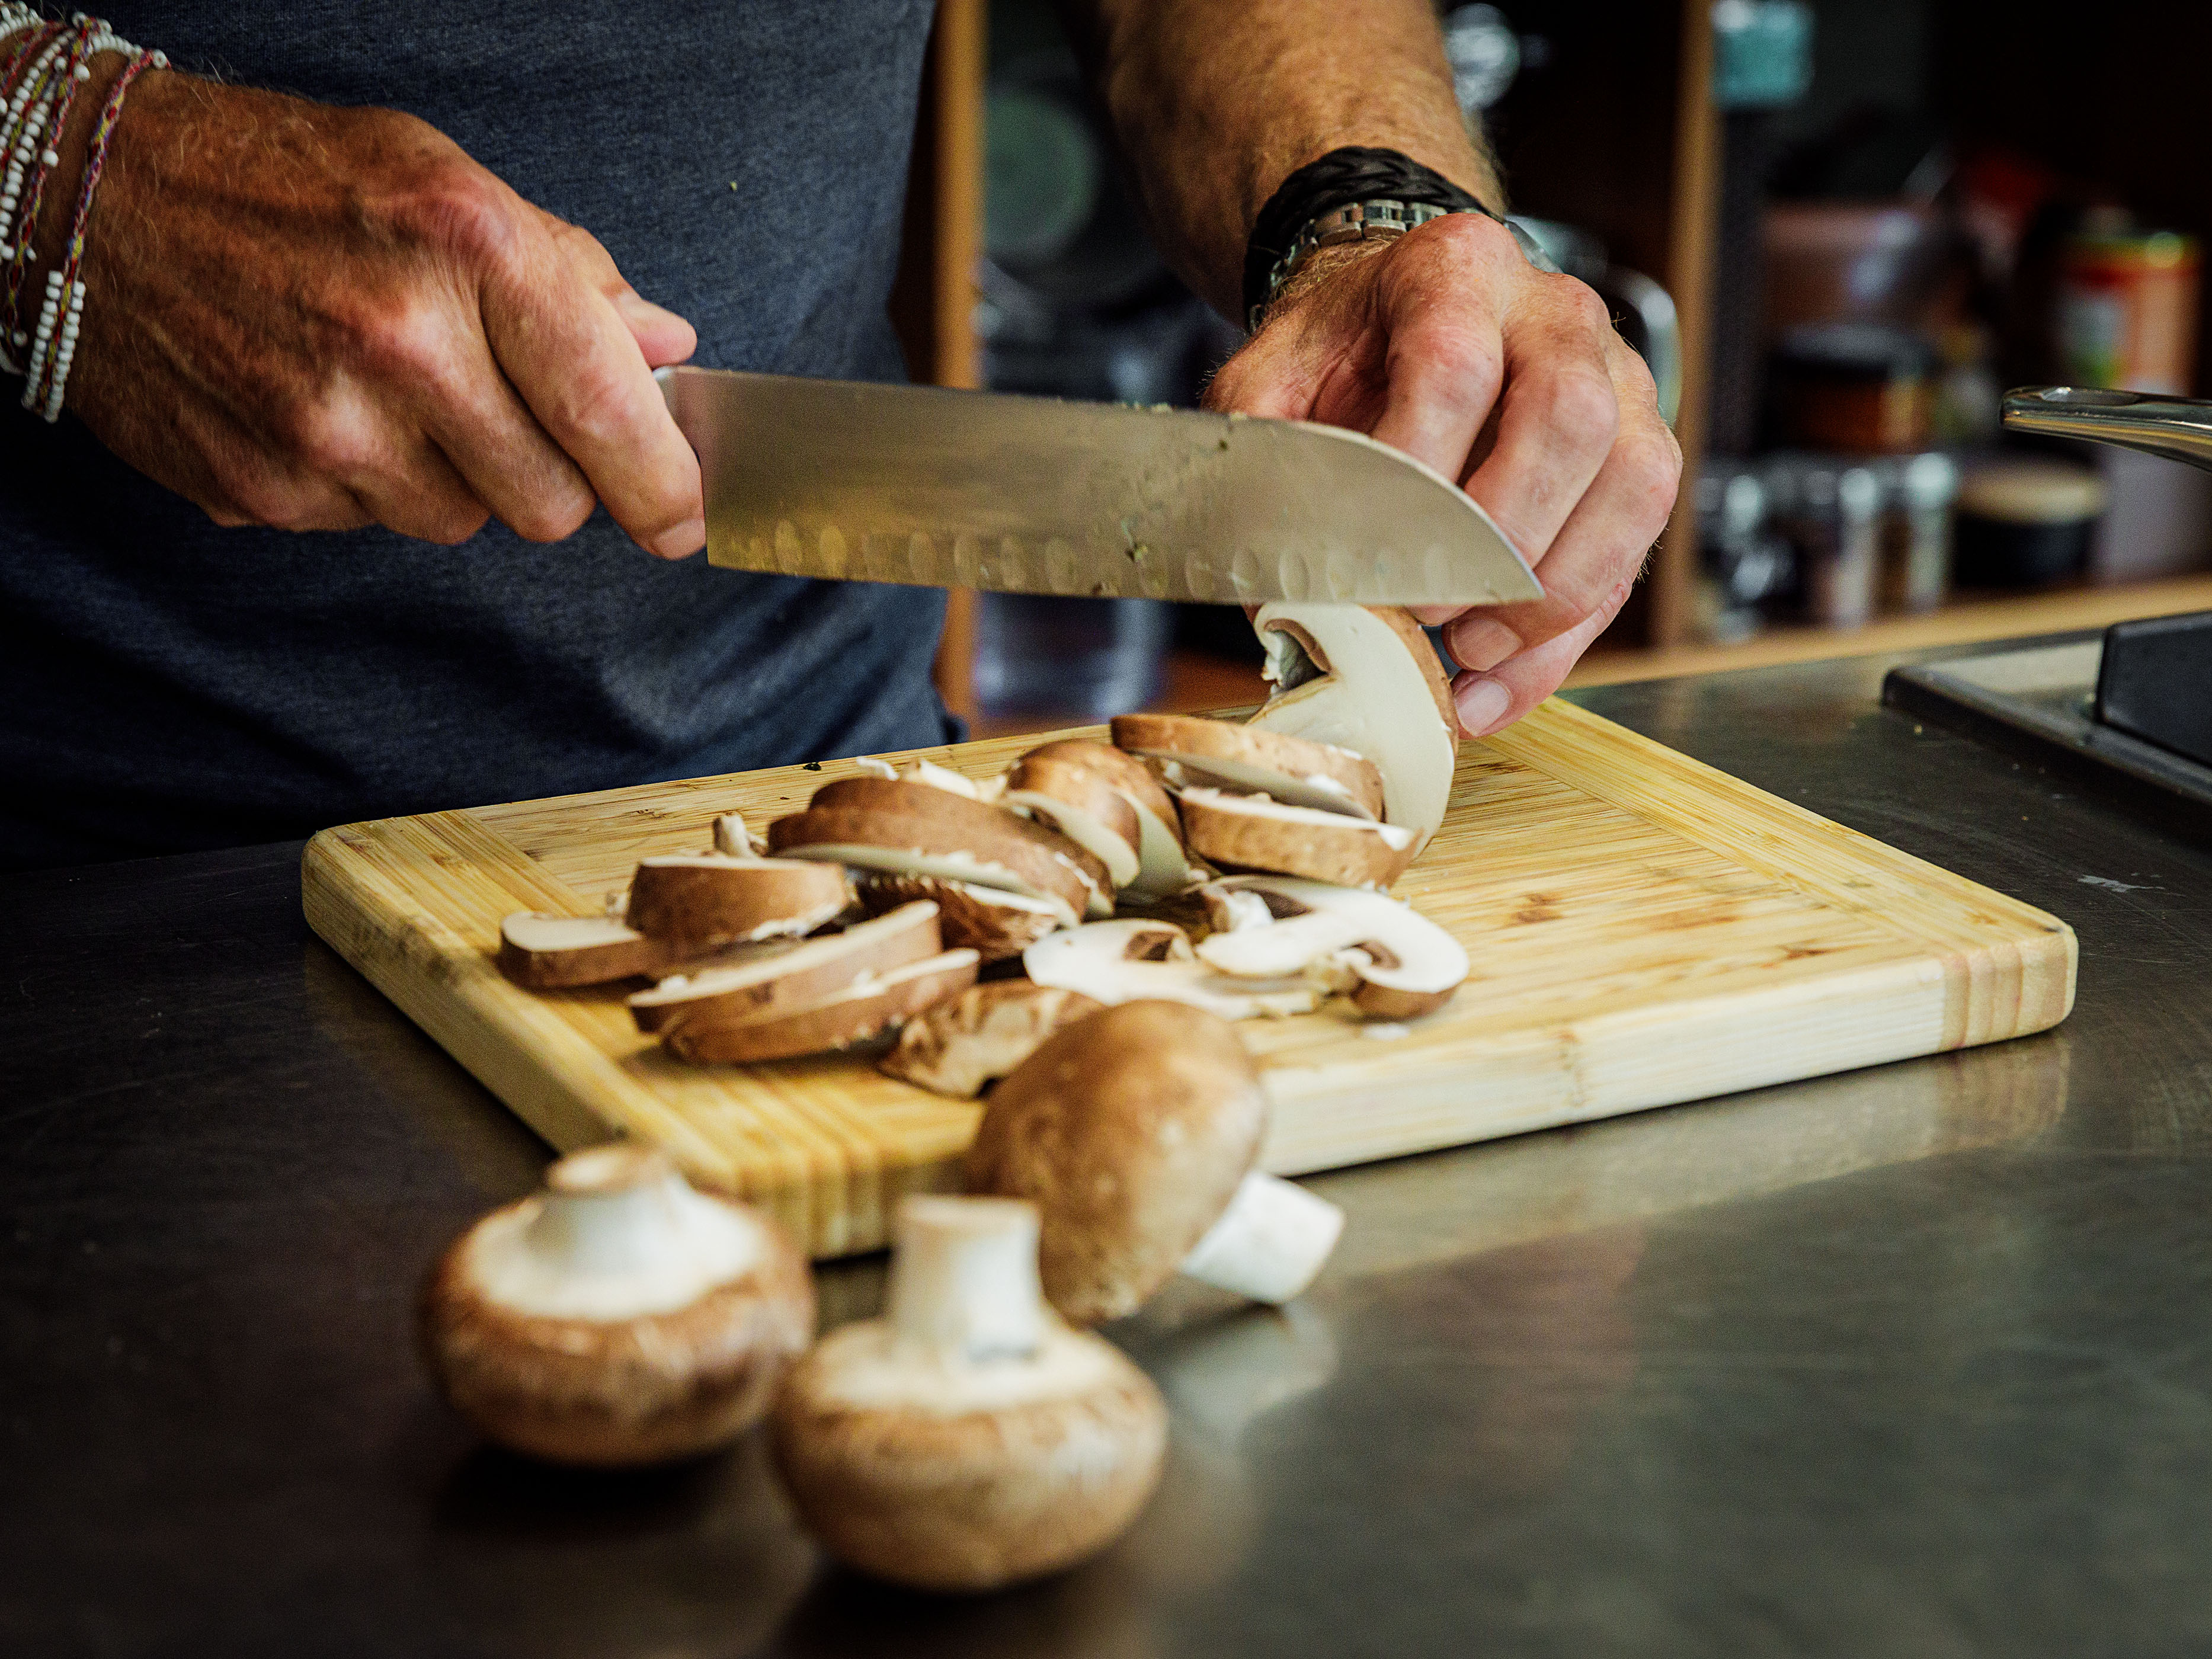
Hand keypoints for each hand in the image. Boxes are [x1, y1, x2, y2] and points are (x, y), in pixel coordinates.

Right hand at [60, 72, 703, 553]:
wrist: (94, 200)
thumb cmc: (285, 179)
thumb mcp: (444, 178)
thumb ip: (570, 272)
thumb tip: (664, 348)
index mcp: (468, 250)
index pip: (609, 412)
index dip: (664, 486)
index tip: (684, 517)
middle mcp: (402, 344)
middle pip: (550, 504)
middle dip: (551, 477)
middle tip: (506, 416)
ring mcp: (327, 427)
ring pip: (462, 525)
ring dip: (452, 477)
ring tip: (391, 391)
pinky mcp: (265, 487)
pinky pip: (370, 525)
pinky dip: (367, 483)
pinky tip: (323, 406)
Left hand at [1206, 212, 1680, 736]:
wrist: (1404, 320)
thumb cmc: (1344, 357)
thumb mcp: (1273, 379)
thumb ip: (1264, 458)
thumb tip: (1275, 588)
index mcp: (1454, 273)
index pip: (1455, 367)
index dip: (1421, 471)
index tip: (1377, 552)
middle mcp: (1555, 313)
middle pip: (1570, 419)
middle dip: (1502, 538)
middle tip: (1431, 614)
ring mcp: (1619, 377)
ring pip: (1631, 484)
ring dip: (1554, 593)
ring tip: (1472, 657)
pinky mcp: (1641, 447)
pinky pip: (1634, 545)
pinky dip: (1568, 632)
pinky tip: (1500, 684)